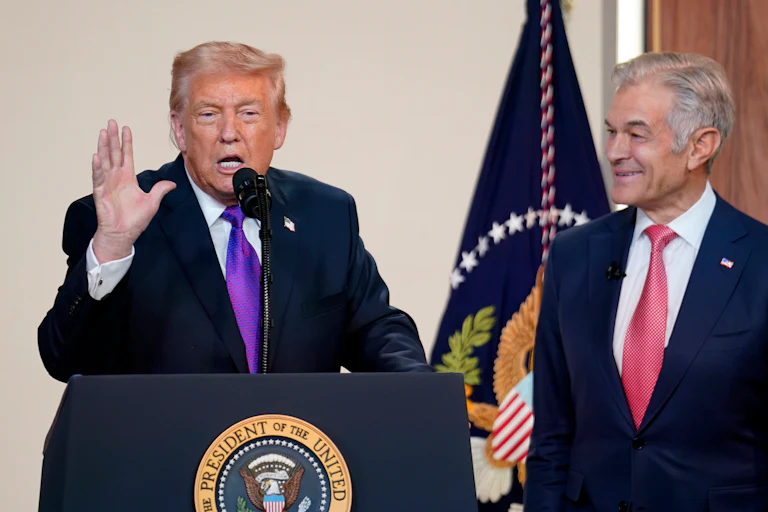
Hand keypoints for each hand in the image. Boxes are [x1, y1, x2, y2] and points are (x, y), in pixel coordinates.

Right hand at [91, 120, 175, 262]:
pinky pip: (98, 178)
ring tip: (103, 132)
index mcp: (128, 178)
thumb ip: (160, 190)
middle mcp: (116, 178)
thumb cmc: (135, 220)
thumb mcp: (152, 202)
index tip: (126, 128)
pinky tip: (96, 156)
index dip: (126, 142)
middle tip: (111, 122)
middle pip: (114, 153)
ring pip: (104, 161)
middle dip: (113, 138)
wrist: (123, 234)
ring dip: (103, 147)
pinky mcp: (100, 193)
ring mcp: (107, 184)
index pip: (126, 155)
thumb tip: (172, 183)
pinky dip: (97, 168)